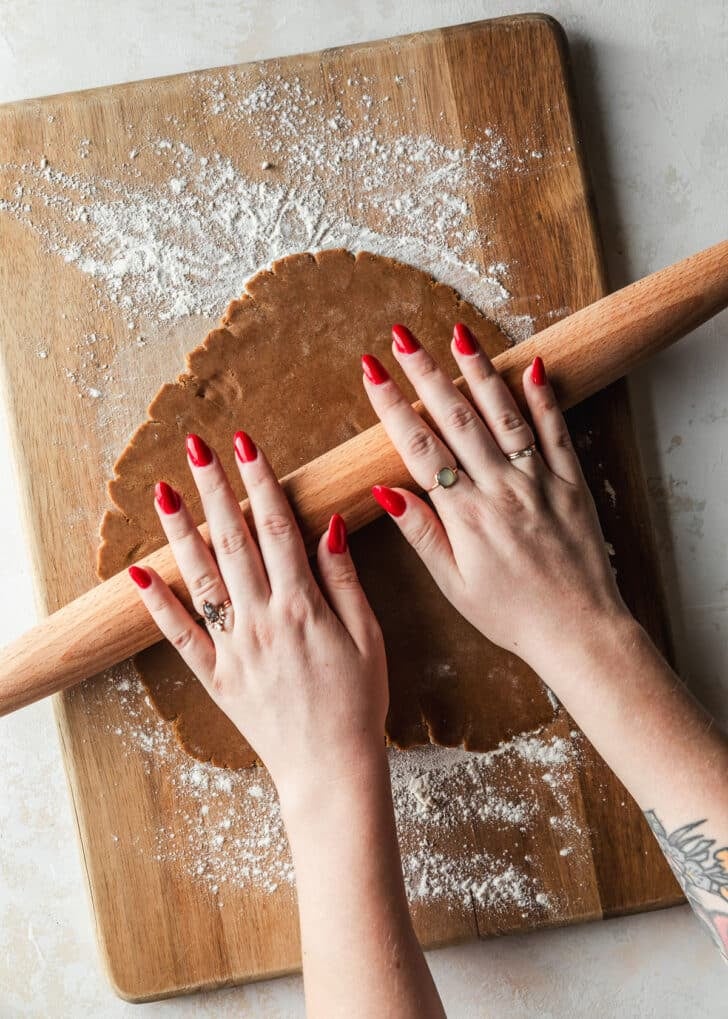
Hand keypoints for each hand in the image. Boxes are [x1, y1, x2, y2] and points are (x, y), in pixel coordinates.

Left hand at [128, 430, 386, 800]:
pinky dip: (157, 605)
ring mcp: (233, 647)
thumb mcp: (368, 636)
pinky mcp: (216, 676)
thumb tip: (330, 526)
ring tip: (163, 491)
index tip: (246, 444)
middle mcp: (261, 619)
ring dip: (181, 531)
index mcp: (302, 605)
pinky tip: (139, 574)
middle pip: (233, 541)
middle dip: (214, 488)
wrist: (331, 768)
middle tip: (196, 447)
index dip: (260, 481)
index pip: (276, 528)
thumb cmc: (359, 702)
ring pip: (201, 578)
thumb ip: (344, 579)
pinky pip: (180, 636)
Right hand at [362, 323, 630, 677]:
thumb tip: (384, 491)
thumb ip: (421, 533)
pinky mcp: (571, 482)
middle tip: (402, 337)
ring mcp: (538, 481)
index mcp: (465, 515)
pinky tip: (530, 366)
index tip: (372, 371)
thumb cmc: (511, 614)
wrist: (578, 630)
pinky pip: (555, 432)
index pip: (419, 446)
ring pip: (503, 415)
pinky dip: (542, 398)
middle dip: (425, 372)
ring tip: (457, 335)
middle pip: (456, 418)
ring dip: (478, 372)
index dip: (391, 405)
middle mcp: (500, 488)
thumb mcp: (453, 584)